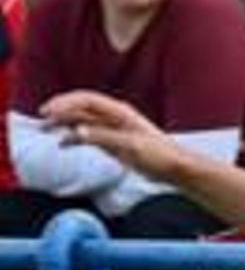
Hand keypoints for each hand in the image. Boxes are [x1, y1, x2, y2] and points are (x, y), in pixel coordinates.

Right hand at [41, 91, 182, 181]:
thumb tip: (78, 134)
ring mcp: (113, 130)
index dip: (66, 102)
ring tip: (46, 130)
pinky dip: (75, 139)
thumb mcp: (131, 146)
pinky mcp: (114, 144)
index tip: (50, 110)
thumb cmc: (160, 155)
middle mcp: (114, 117)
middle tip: (42, 119)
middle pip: (81, 108)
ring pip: (82, 122)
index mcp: (120, 112)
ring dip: (63, 124)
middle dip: (60, 111)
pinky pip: (89, 137)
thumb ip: (103, 138)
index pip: (86, 99)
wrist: (177, 170)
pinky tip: (63, 143)